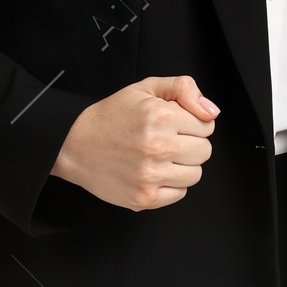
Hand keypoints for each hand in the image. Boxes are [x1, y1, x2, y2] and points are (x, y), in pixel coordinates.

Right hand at [52, 73, 218, 210]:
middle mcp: (157, 147)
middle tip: (166, 140)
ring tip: (158, 157)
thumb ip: (184, 89)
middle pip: (205, 151)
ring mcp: (151, 176)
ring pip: (195, 174)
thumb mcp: (145, 88)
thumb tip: (212, 112)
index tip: (173, 124)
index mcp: (160, 117)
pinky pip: (180, 193)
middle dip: (190, 144)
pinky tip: (152, 171)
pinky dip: (170, 184)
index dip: (191, 123)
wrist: (75, 145)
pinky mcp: (145, 198)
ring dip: (182, 166)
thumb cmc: (111, 116)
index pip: (206, 126)